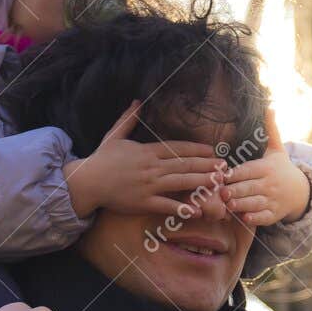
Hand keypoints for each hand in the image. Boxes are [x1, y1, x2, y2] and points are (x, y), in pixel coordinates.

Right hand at [65, 100, 227, 217]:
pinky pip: (166, 205)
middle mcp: (151, 167)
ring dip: (201, 182)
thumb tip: (137, 101)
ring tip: (217, 182)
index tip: (213, 151)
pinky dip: (181, 208)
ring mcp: (148, 186)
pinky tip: (196, 210)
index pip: (177, 148)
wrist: (86, 182)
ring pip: (180, 182)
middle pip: (184, 164)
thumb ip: (129, 119)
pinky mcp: (143, 202)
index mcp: (146, 151)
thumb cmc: (100, 160)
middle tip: (225, 167)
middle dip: (206, 165)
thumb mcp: (114, 135)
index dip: (197, 149)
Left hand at [221, 108, 309, 226]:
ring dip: (241, 204)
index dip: (235, 173)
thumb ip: (270, 130)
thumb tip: (269, 106)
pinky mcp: (273, 214)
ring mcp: (272, 200)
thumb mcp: (277, 149)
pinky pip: (263, 217)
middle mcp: (269, 184)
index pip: (248, 170)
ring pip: (255, 203)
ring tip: (228, 205)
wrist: (300, 191)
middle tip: (221, 192)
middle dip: (235, 190)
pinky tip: (245, 218)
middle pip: (250, 187)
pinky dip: (255, 218)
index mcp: (266, 168)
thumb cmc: (281, 168)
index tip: (222, 175)